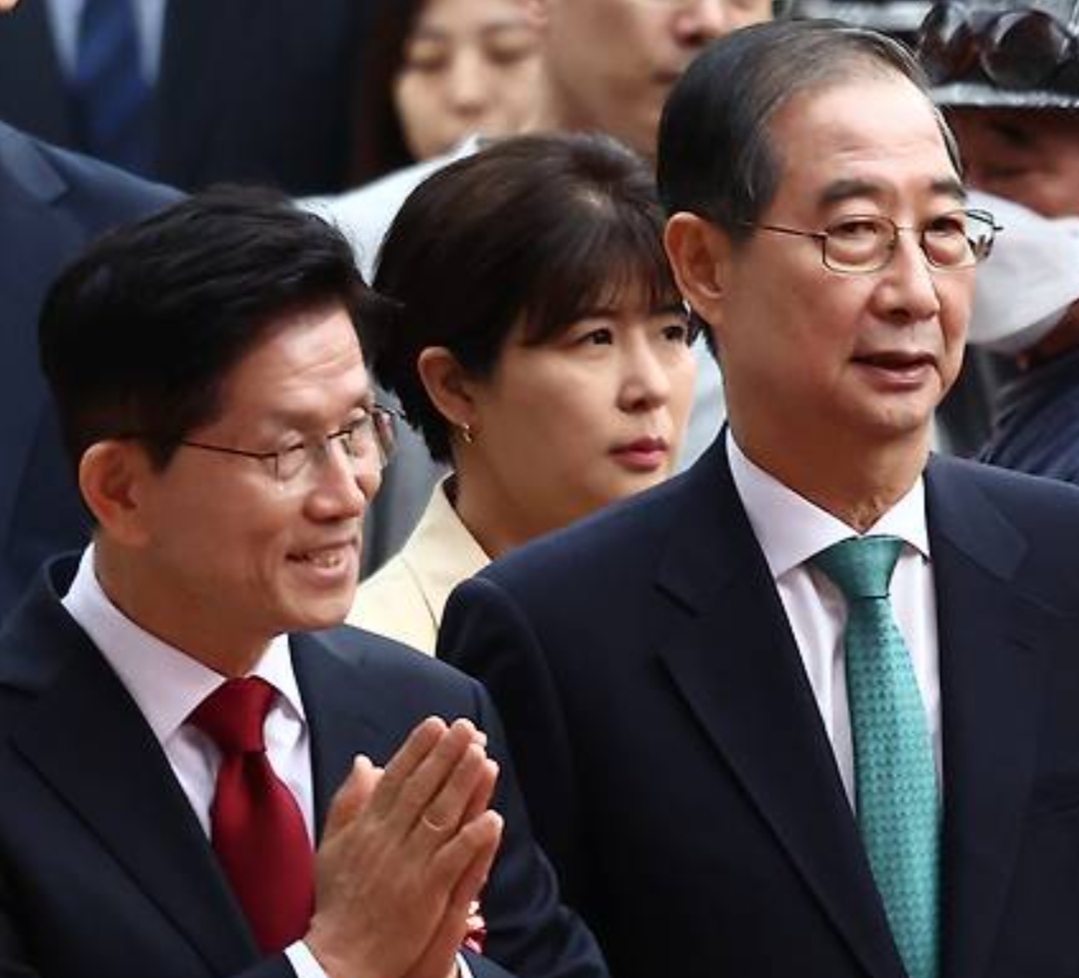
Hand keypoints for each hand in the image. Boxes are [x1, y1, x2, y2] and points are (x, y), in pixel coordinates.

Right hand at [305, 717, 501, 977]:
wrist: (341, 958)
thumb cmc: (339, 902)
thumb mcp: (332, 846)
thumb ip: (349, 802)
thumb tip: (365, 760)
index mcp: (366, 827)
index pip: (395, 778)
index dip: (417, 749)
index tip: (436, 723)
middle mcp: (387, 839)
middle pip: (421, 789)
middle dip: (445, 755)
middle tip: (468, 727)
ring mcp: (408, 865)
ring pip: (440, 816)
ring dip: (463, 785)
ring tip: (483, 756)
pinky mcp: (426, 892)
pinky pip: (454, 860)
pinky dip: (473, 838)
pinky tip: (493, 817)